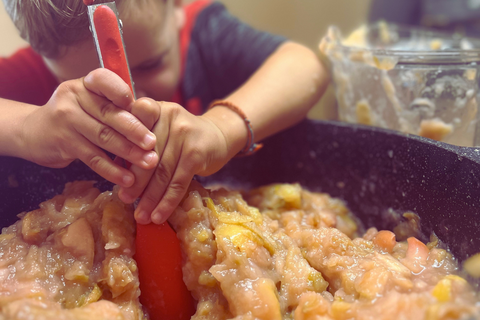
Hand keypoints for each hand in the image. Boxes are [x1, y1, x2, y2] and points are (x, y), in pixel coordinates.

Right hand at [21, 69, 158, 187]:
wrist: (34, 132)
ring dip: (129, 153)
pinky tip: (127, 179)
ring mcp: (66, 118)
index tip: (143, 107)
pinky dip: (112, 170)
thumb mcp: (92, 104)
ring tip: (148, 163)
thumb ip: (117, 108)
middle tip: (153, 144)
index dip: (123, 93)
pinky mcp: (62, 141)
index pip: (105, 80)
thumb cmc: (76, 117)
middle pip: (110, 113)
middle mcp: (74, 96)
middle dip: (135, 131)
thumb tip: (152, 121)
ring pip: (103, 137)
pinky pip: (93, 157)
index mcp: (87, 83)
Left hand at [118, 98, 231, 223]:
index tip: (113, 169)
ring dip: (149, 198)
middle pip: (146, 154)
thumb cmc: (180, 136)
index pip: (132, 126)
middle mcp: (169, 116)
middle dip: (134, 181)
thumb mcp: (160, 128)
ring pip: (162, 171)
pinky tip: (159, 216)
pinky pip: (178, 182)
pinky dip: (167, 202)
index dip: (121, 146)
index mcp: (154, 108)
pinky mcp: (197, 153)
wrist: (219, 135)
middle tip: (124, 199)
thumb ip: (138, 143)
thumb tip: (116, 175)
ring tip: (141, 216)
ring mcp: (185, 133)